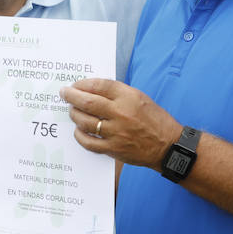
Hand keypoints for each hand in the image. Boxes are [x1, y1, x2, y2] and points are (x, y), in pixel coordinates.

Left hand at [60, 78, 182, 169]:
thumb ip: (118, 94)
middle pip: (88, 102)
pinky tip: (79, 130)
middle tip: (64, 93)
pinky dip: (80, 135)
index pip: (100, 85)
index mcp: (129, 97)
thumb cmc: (154, 120)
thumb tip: (94, 90)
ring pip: (85, 121)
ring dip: (74, 114)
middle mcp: (121, 113)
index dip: (84, 84)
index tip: (76, 84)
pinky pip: (89, 142)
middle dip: (72, 96)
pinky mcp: (113, 149)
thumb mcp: (140, 98)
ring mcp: (116, 132)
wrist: (168, 146)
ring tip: (72, 111)